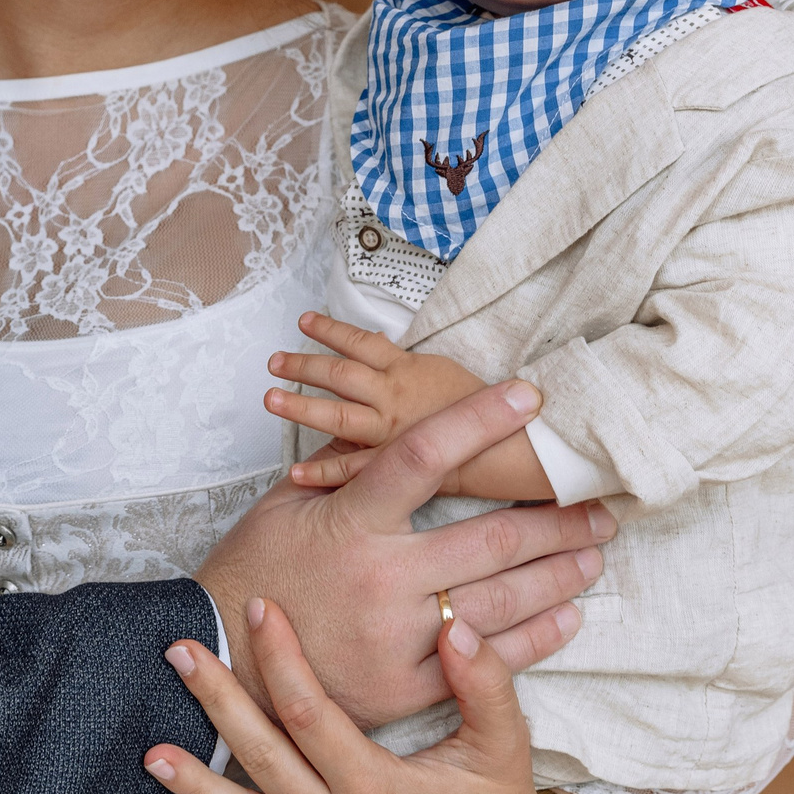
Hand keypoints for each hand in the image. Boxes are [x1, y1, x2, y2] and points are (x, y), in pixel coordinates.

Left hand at [144, 598, 612, 793]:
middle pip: (261, 757)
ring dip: (193, 781)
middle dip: (217, 700)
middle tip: (180, 650)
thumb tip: (453, 623)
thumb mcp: (505, 742)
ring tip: (149, 748)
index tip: (258, 609)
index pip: (311, 714)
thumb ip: (484, 681)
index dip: (280, 657)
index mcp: (381, 790)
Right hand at [193, 380, 611, 722]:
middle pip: (491, 540)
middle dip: (555, 519)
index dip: (480, 420)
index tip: (528, 397)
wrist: (222, 659)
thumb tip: (388, 427)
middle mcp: (382, 577)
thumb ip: (343, 469)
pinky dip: (534, 638)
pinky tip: (565, 616)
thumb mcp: (286, 505)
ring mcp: (398, 637)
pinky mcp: (405, 688)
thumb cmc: (254, 571)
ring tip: (592, 554)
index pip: (426, 455)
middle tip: (600, 504)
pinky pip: (486, 663)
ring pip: (501, 601)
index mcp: (353, 520)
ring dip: (557, 574)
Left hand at [267, 315, 551, 500]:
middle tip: (274, 361)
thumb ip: (413, 364)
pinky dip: (324, 471)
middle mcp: (393, 396)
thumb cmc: (497, 405)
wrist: (523, 442)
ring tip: (270, 399)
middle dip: (304, 366)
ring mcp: (392, 431)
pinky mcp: (398, 463)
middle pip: (338, 375)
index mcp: (408, 369)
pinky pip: (354, 469)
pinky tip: (296, 472)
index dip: (331, 330)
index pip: (361, 342)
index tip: (304, 322)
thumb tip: (385, 351)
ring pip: (337, 415)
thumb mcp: (450, 370)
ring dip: (301, 407)